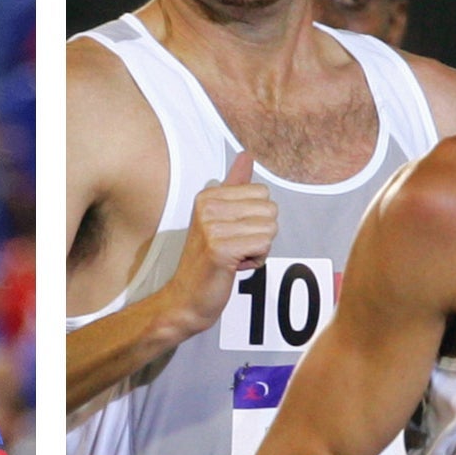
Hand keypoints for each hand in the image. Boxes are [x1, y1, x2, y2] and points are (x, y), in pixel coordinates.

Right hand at [161, 150, 276, 334]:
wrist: (185, 298)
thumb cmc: (206, 260)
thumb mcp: (217, 218)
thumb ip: (234, 186)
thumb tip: (247, 156)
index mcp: (208, 195)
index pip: (262, 193)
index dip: (255, 218)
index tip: (232, 234)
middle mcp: (208, 207)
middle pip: (270, 209)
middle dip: (260, 233)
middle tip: (235, 247)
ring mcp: (212, 227)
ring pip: (270, 228)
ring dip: (259, 248)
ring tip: (234, 257)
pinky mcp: (221, 249)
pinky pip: (263, 245)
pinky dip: (256, 261)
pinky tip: (235, 267)